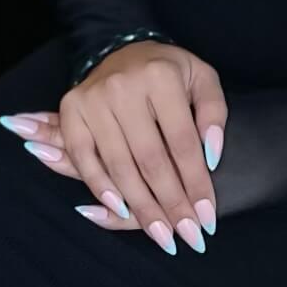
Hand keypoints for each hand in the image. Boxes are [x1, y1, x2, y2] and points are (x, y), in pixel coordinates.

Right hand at [0, 41, 225, 254]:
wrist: (126, 49)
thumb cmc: (170, 72)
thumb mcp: (203, 79)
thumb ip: (214, 113)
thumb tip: (211, 157)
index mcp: (161, 76)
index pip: (183, 142)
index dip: (197, 183)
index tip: (208, 217)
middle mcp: (124, 86)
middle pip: (151, 159)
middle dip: (171, 205)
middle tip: (187, 237)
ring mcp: (94, 97)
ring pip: (119, 165)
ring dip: (141, 207)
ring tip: (162, 236)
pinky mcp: (72, 108)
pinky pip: (84, 157)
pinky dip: (100, 187)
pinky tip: (120, 209)